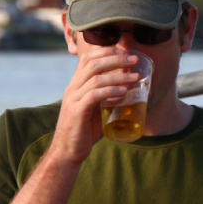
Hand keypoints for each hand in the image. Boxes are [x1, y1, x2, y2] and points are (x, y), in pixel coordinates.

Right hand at [51, 48, 138, 162]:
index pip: (87, 59)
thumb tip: (132, 91)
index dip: (106, 51)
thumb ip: (108, 98)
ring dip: (118, 76)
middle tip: (134, 60)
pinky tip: (123, 92)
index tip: (123, 52)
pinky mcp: (76, 112)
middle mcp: (72, 88)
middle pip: (93, 64)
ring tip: (135, 78)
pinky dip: (110, 91)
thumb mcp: (96, 109)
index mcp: (76, 85)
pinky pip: (94, 96)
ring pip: (95, 79)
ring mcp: (73, 99)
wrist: (67, 152)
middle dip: (115, 59)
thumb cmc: (84, 131)